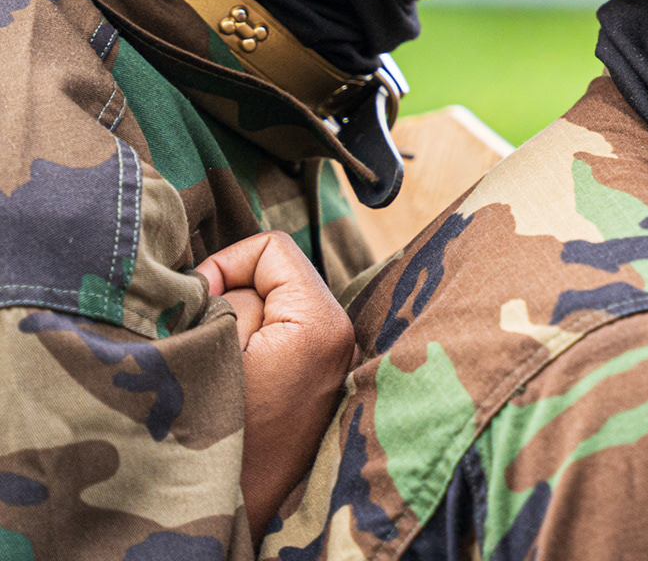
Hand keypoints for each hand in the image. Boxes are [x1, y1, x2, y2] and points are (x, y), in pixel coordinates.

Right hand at [196, 230, 353, 544]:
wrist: (233, 517)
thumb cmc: (216, 436)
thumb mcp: (210, 352)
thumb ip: (217, 300)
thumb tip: (213, 281)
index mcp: (321, 321)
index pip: (271, 248)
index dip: (223, 265)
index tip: (193, 305)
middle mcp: (336, 336)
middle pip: (264, 284)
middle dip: (221, 306)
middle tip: (196, 350)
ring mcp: (324, 364)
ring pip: (259, 317)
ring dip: (225, 335)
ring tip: (208, 376)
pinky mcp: (306, 387)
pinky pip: (263, 346)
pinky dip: (236, 356)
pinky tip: (220, 387)